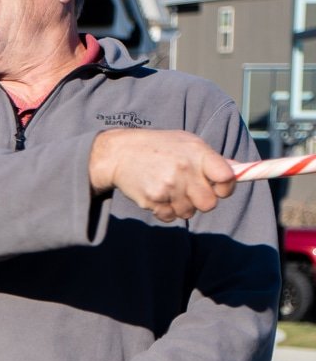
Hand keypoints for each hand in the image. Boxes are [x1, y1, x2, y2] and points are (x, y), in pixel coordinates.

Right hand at [90, 128, 235, 221]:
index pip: (226, 178)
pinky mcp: (153, 200)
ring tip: (171, 189)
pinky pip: (170, 217)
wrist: (121, 153)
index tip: (219, 187)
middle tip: (192, 191)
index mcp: (197, 153)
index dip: (226, 187)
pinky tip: (159, 195)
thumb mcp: (187, 143)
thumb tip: (238, 170)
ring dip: (183, 206)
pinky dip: (166, 211)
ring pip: (189, 212)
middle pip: (209, 204)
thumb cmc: (159, 147)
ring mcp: (168, 187)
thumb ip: (211, 158)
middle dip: (203, 201)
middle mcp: (184, 170)